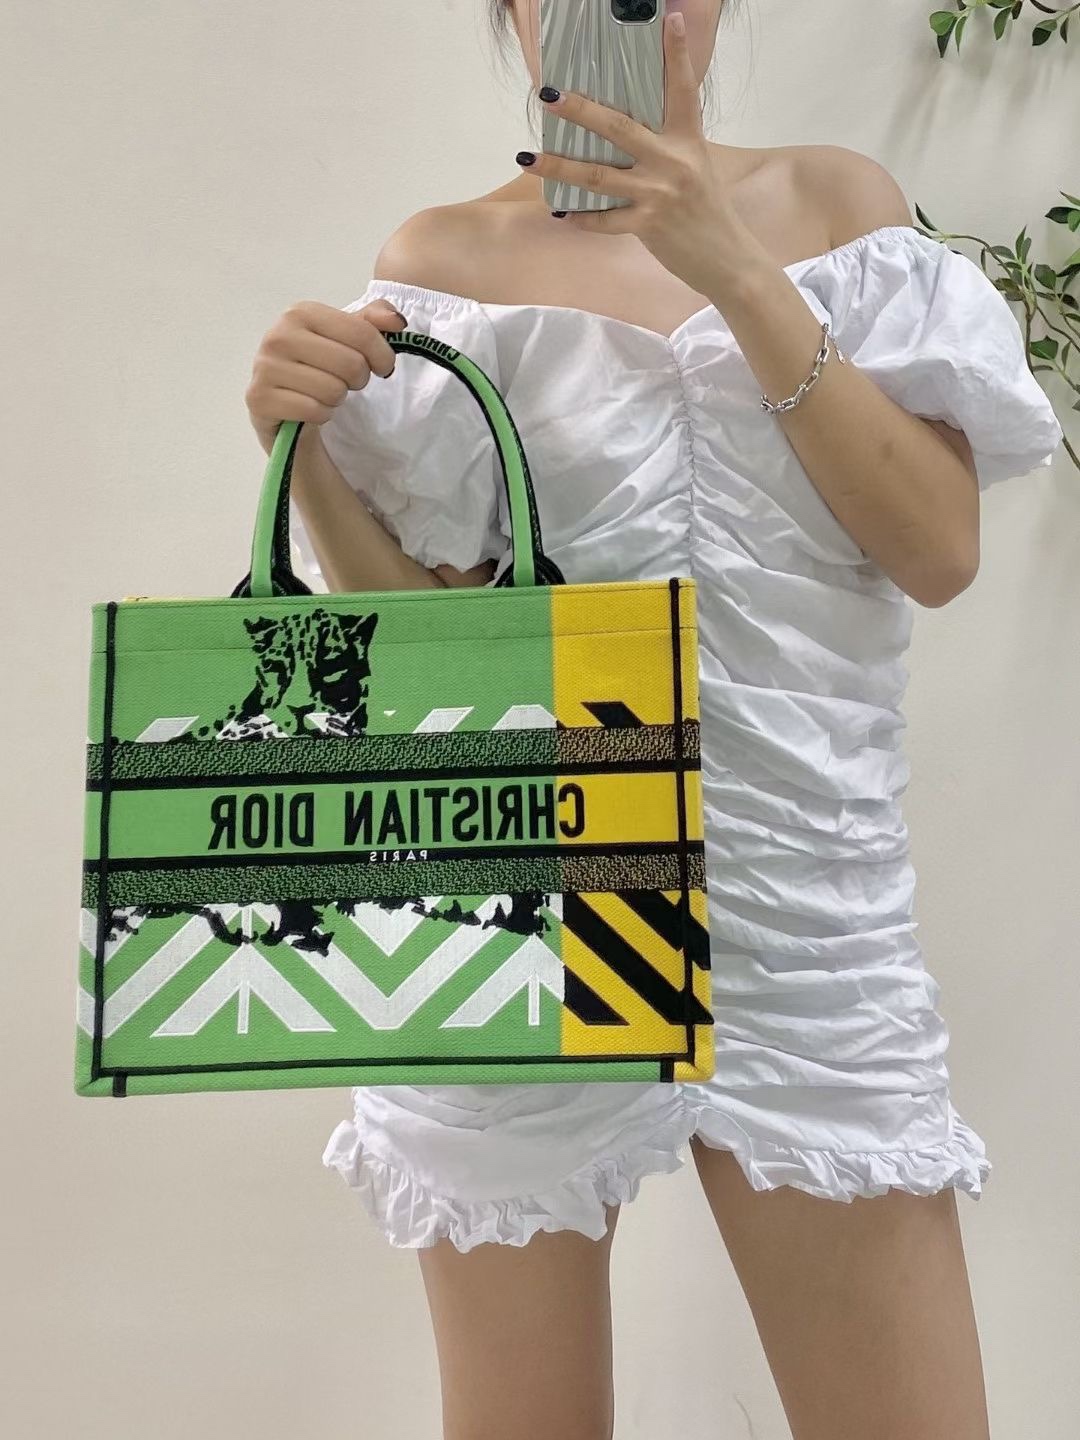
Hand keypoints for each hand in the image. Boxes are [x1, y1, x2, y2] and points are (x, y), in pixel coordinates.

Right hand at [245, 299, 407, 456]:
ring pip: (333, 391)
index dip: (383, 356)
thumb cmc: (317, 367)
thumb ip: (372, 322)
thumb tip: (396, 321)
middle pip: (351, 364)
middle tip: (346, 382)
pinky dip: (321, 415)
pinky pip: (314, 411)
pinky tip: (310, 409)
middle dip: (358, 380)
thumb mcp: (345, 339)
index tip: (382, 367)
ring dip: (337, 399)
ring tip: (324, 393)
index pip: (362, 333)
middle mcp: (279, 335)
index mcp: (301, 312)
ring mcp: (265, 367)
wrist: (282, 405)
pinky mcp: (260, 399)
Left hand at [520, 13, 758, 297]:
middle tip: (548, 94)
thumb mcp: (696, 167)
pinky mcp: (648, 226)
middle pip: (619, 128)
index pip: (682, 89)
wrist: (729, 260)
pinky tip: (559, 211)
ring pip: (598, 176)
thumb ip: (666, 146)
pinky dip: (581, 217)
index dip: (676, 53)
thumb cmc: (708, 212)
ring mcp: (659, 194)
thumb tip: (624, 130)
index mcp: (688, 140)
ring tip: (527, 157)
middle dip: (580, 110)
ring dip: (558, 166)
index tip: (670, 19)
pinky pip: (604, 220)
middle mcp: (672, 161)